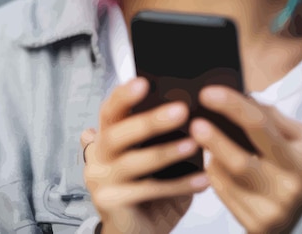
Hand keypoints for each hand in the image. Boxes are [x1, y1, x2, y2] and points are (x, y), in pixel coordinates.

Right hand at [80, 77, 209, 233]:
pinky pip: (148, 191)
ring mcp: (100, 181)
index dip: (124, 95)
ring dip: (167, 152)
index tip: (144, 82)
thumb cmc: (146, 188)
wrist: (134, 232)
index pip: (110, 110)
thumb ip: (160, 133)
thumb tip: (186, 104)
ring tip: (194, 144)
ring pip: (134, 162)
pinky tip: (202, 179)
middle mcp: (99, 156)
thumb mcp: (152, 155)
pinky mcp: (110, 203)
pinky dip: (179, 185)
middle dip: (150, 121)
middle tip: (181, 110)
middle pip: (119, 133)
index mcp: (107, 137)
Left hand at [190, 87, 301, 233]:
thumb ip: (270, 115)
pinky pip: (222, 193)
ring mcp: (269, 211)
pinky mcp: (254, 226)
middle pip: (241, 161)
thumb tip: (240, 98)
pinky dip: (214, 172)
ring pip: (227, 179)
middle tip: (195, 122)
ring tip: (203, 137)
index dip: (232, 106)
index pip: (260, 126)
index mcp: (297, 160)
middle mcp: (285, 188)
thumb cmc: (293, 163)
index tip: (208, 93)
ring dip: (212, 155)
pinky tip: (214, 160)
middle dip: (215, 140)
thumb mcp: (295, 136)